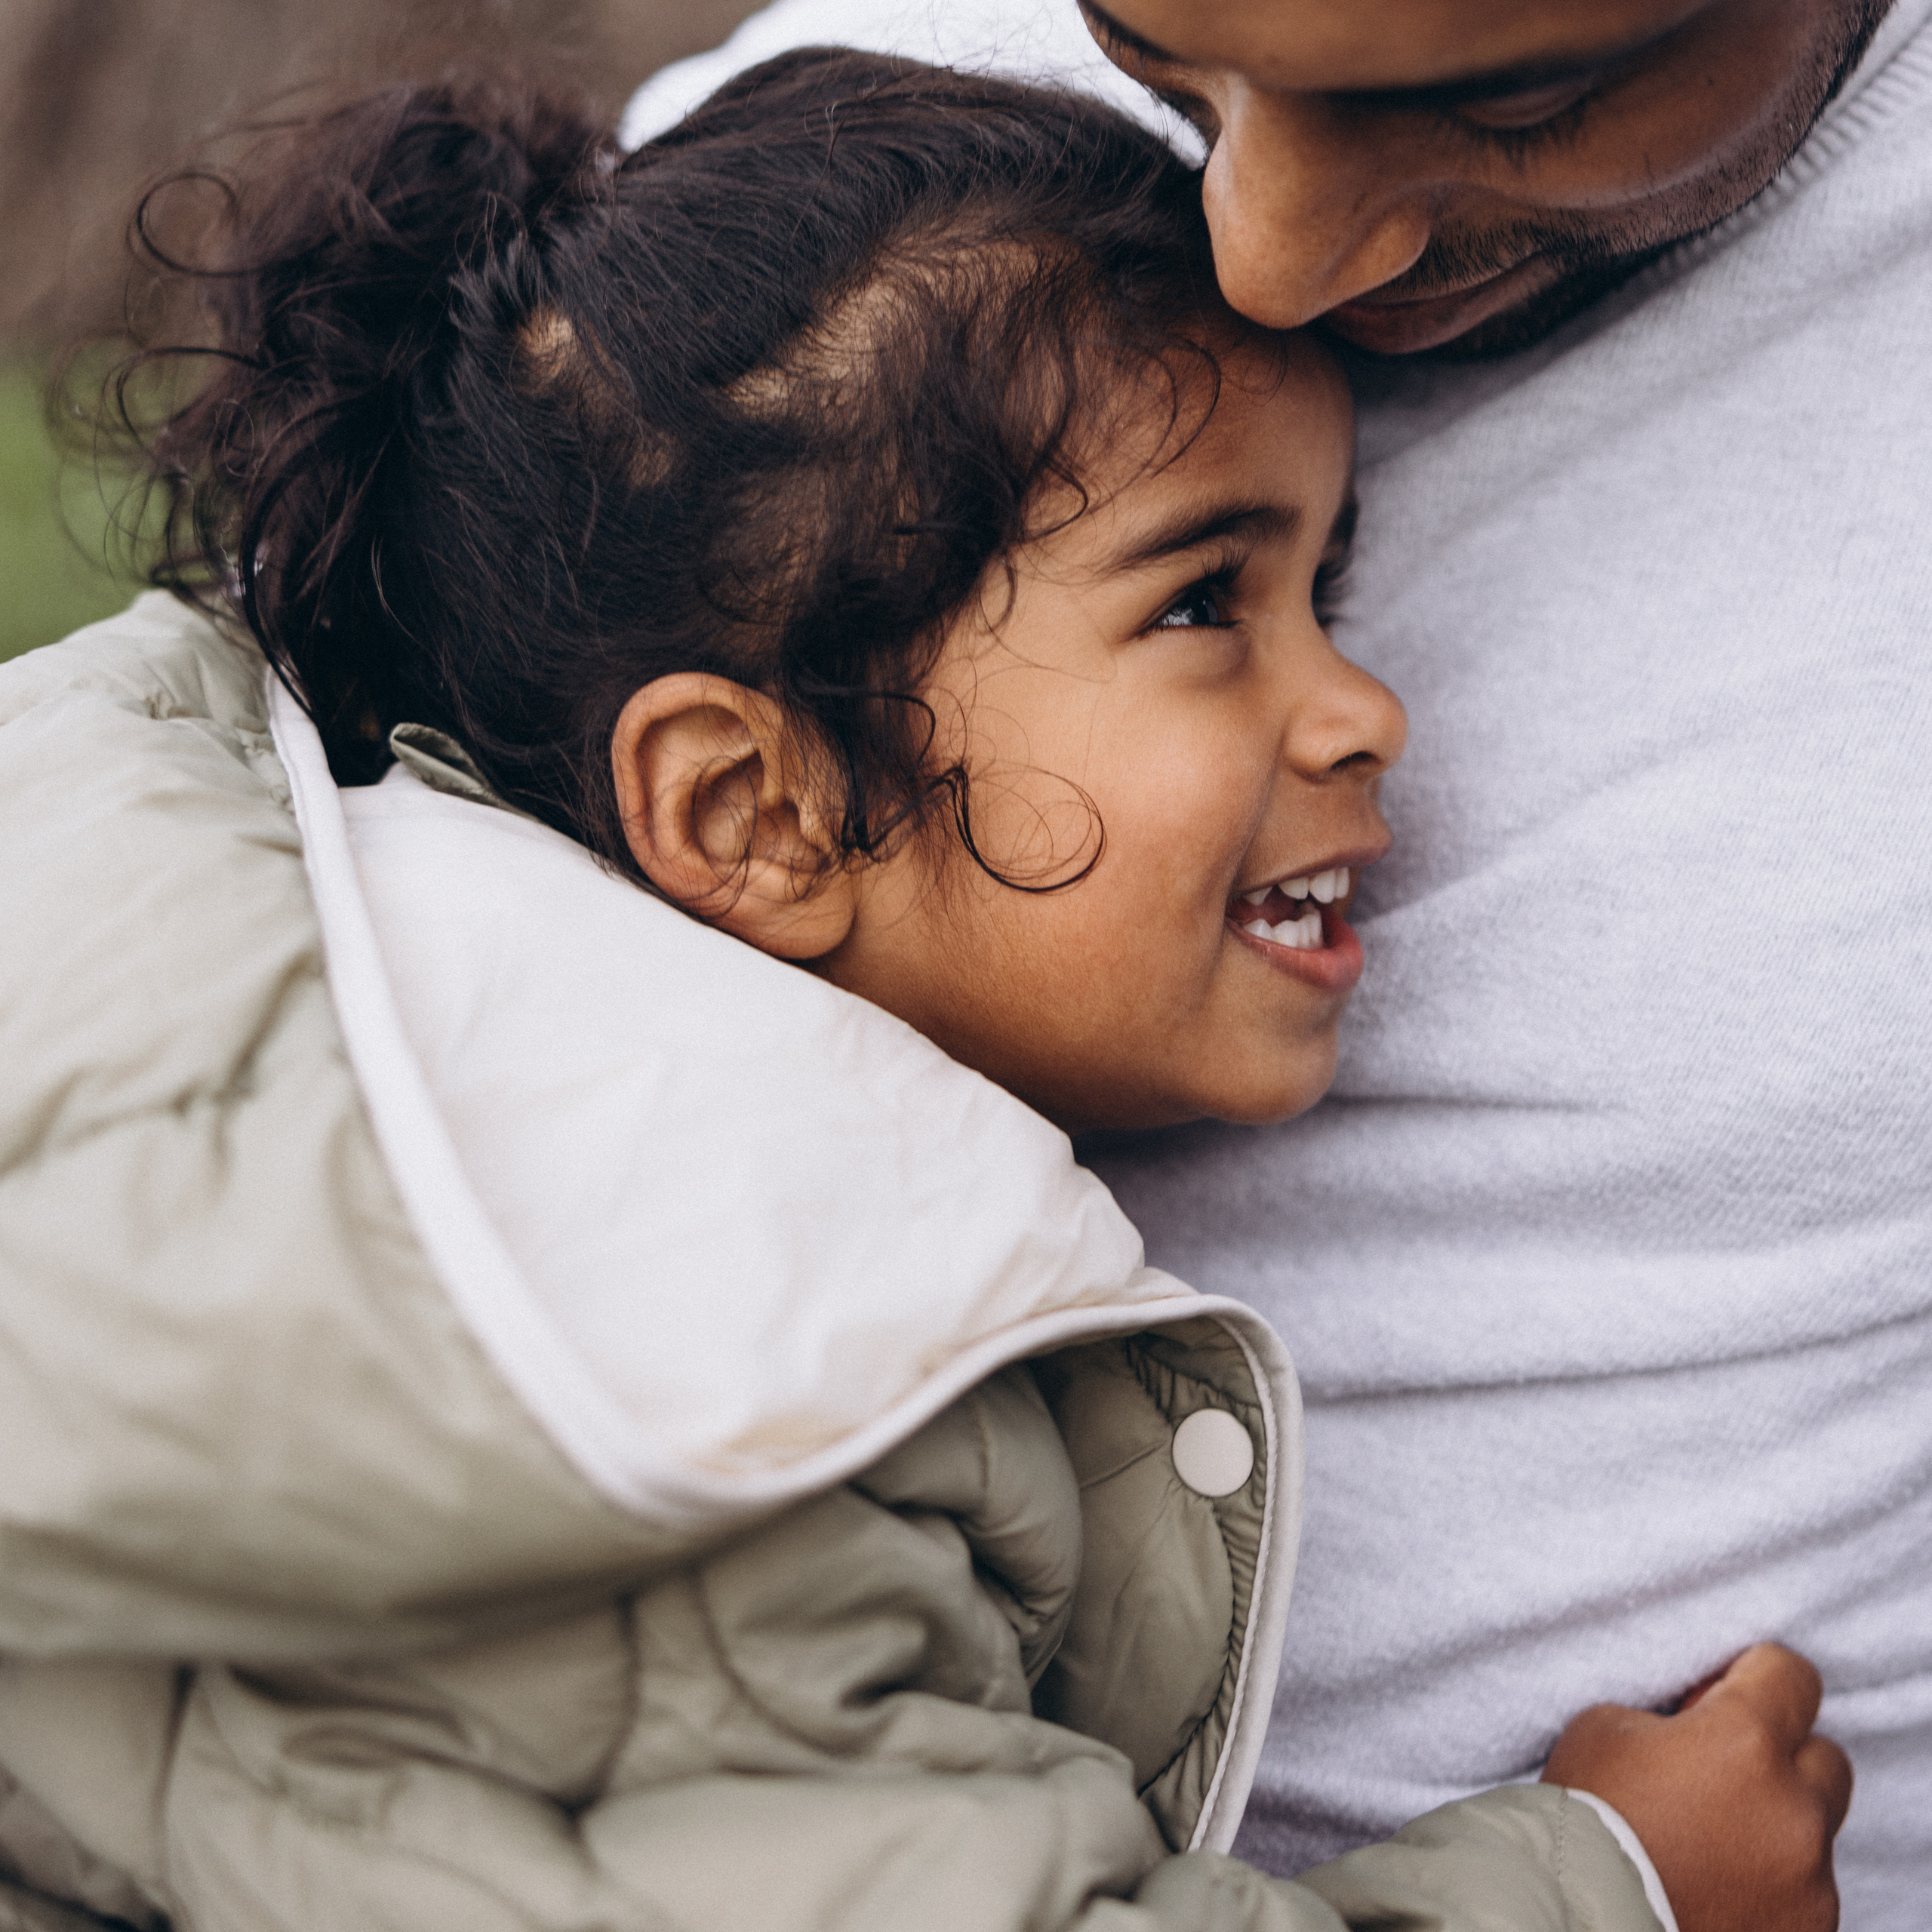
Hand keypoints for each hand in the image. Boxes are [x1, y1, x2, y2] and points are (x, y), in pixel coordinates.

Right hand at [1543, 1643, 1852, 1931]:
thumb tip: (1696, 1727)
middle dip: (1782, 1757)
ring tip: (1709, 1844)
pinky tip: (1717, 1885)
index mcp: (1745, 1742)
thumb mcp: (1604, 1730)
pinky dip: (1770, 1885)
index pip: (1792, 1676)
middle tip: (1723, 1772)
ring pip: (1812, 1833)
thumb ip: (1669, 1718)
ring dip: (1772, 1827)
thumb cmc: (1585, 1822)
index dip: (1757, 1676)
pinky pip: (1805, 1892)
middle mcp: (1795, 1810)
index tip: (1726, 1693)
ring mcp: (1811, 1882)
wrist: (1581, 1920)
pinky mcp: (1810, 1931)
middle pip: (1825, 1758)